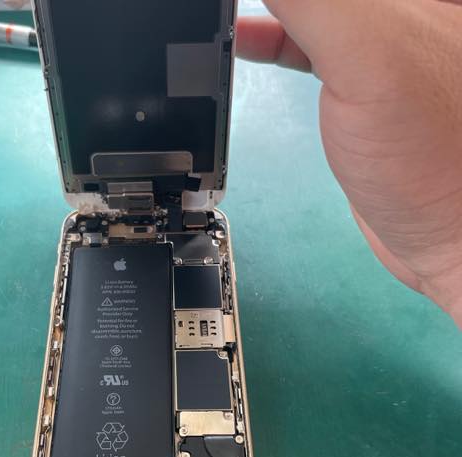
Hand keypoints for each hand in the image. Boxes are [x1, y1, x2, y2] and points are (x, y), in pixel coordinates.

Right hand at [237, 0, 461, 326]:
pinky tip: (243, 39)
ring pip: (313, 13)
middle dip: (272, 2)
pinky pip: (308, 40)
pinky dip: (271, 37)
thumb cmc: (430, 155)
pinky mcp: (358, 80)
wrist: (444, 232)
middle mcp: (402, 7)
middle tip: (218, 15)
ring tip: (219, 20)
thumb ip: (312, 1)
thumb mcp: (370, 55)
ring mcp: (378, 41)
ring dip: (268, 13)